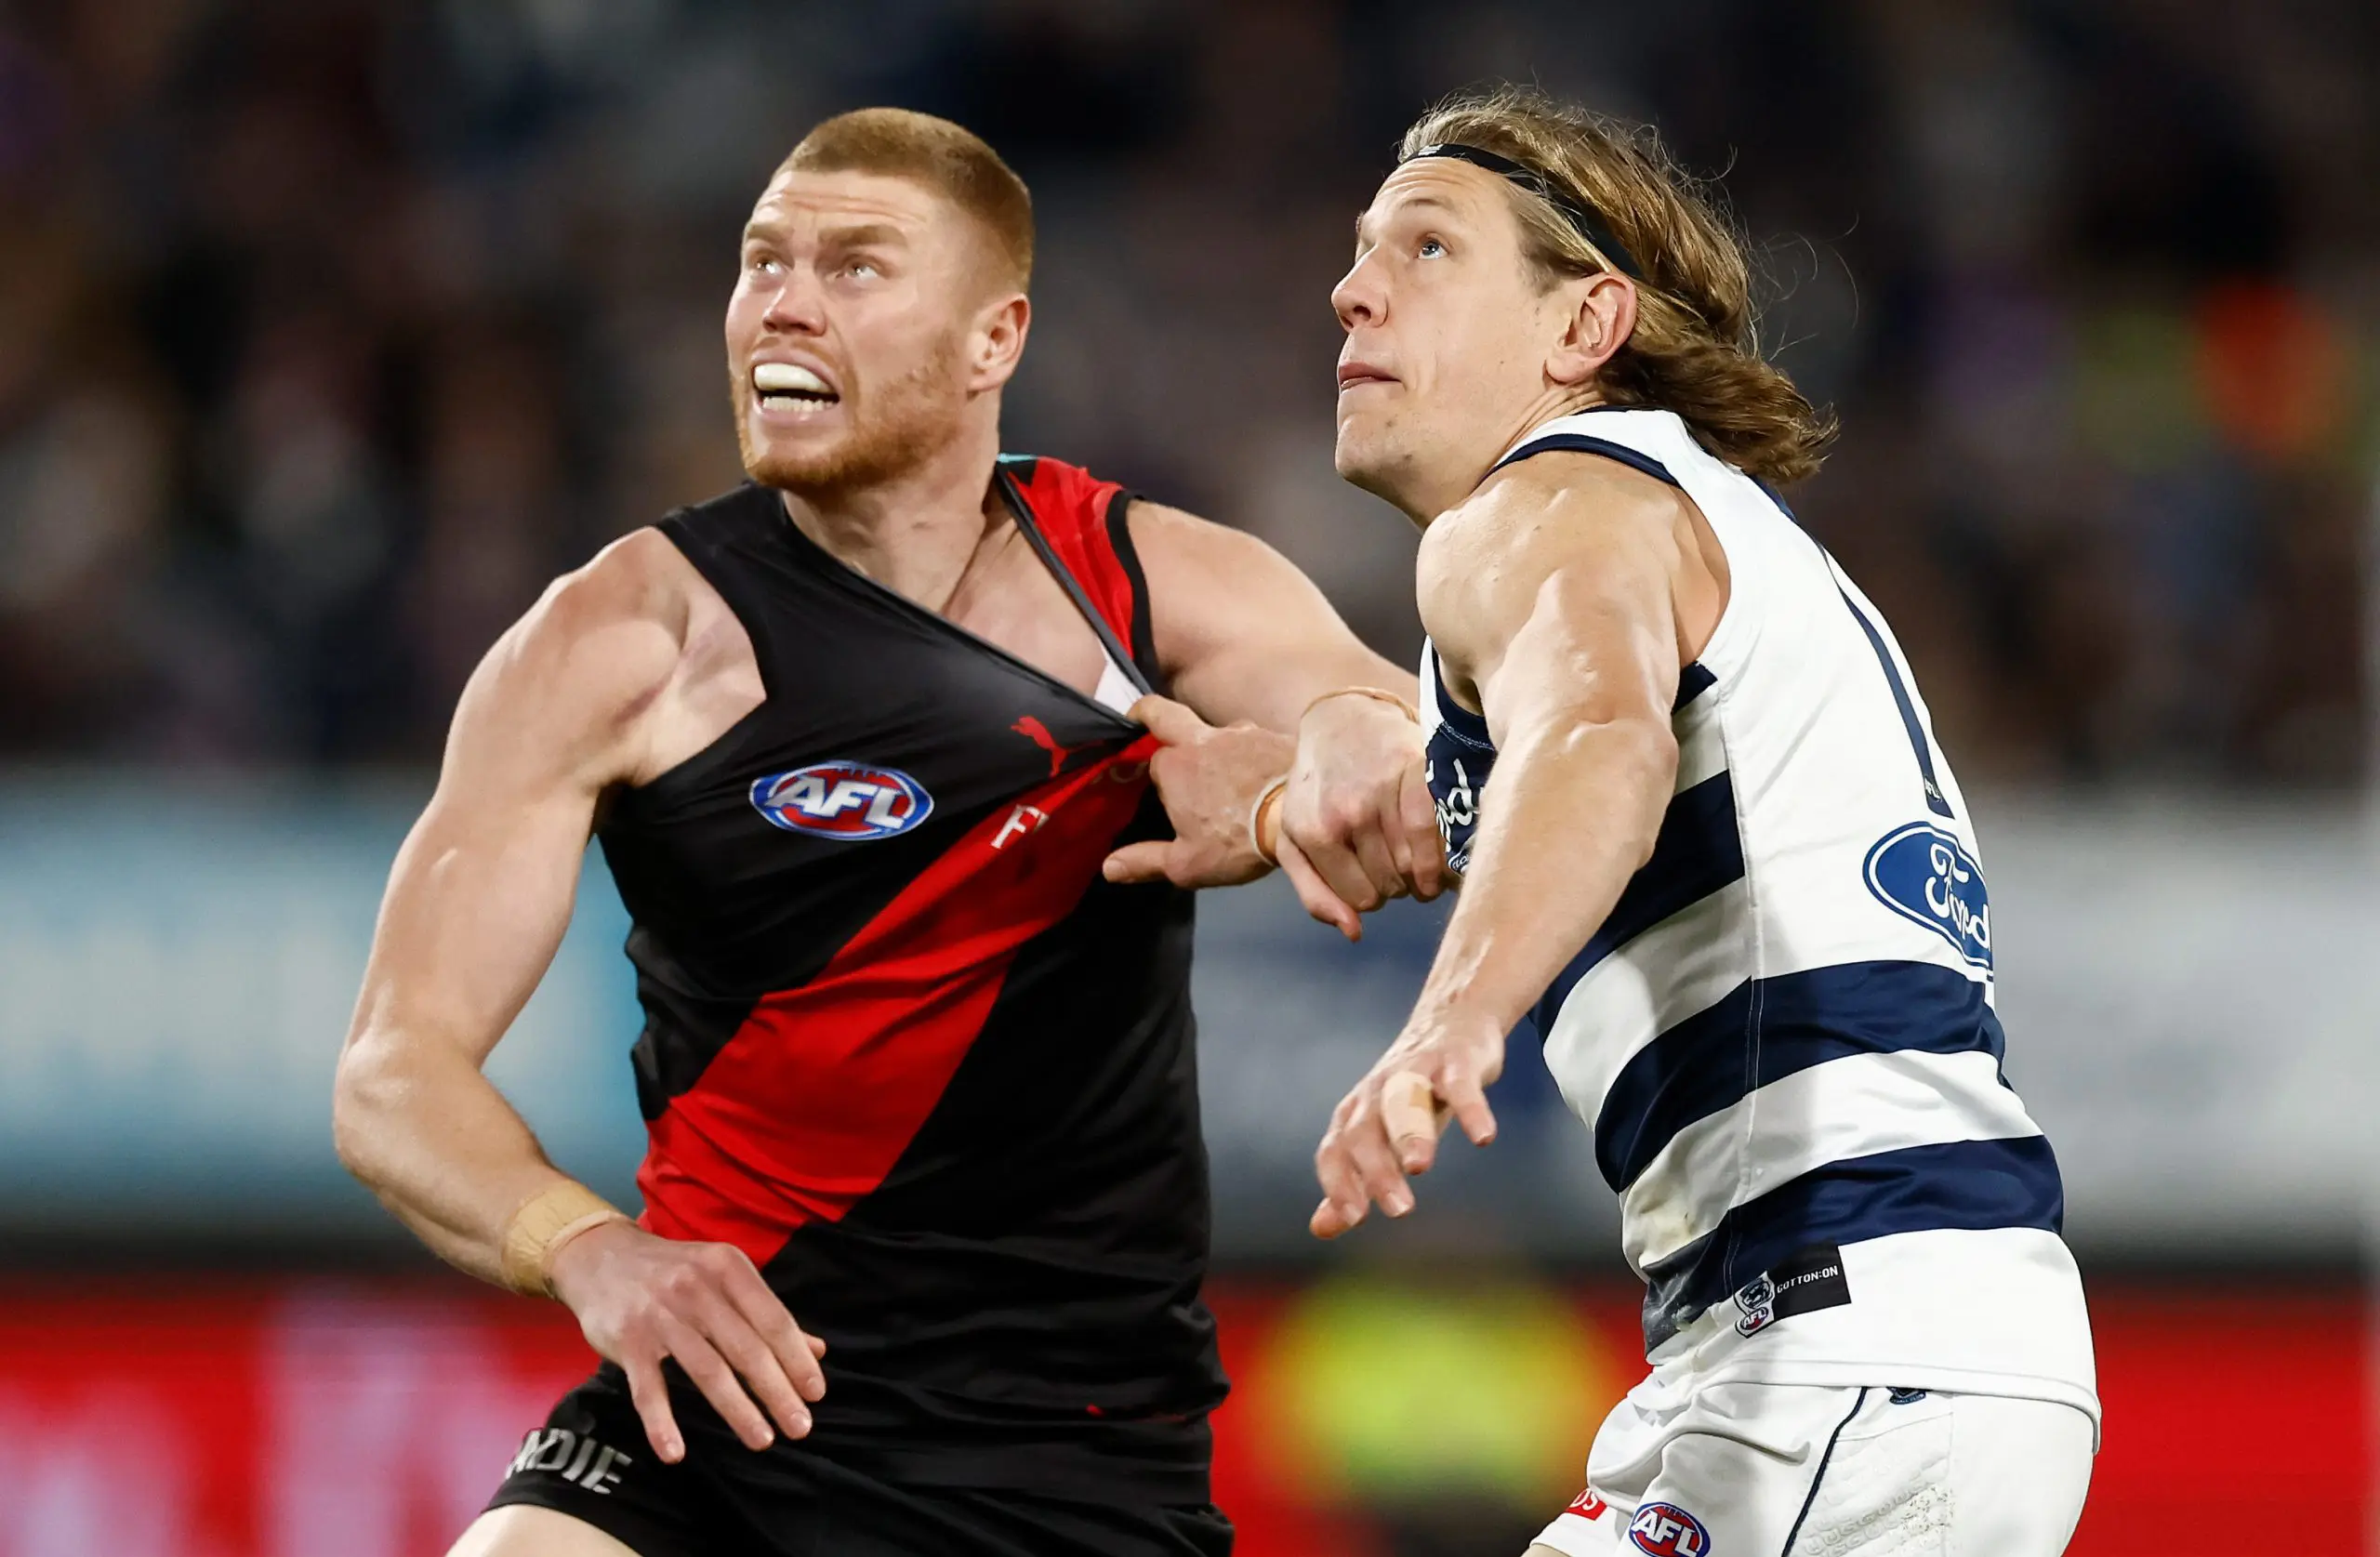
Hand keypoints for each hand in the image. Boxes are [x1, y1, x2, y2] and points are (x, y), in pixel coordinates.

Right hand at [547, 1220, 828, 1462]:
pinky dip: (661, 1423)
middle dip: (777, 1392)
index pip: (773, 1320)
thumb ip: (766, 1314)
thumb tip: (816, 1351)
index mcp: (728, 1268)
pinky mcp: (628, 1340)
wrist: (600, 1256)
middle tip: (800, 1428)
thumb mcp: (724, 1277)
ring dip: (738, 1410)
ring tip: (762, 1440)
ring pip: (707, 1370)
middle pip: (746, 1349)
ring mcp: (660, 1315)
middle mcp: (697, 1288)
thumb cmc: (675, 1272)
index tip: (815, 1395)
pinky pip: (647, 1390)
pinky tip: (675, 1453)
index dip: (797, 1360)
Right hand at [1102, 695, 1291, 889]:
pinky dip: (1249, 754)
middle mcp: (1203, 738)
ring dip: (1212, 746)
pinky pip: (1253, 740)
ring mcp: (1242, 732)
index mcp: (1173, 765)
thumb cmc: (1237, 842)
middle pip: (1164, 713)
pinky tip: (1259, 776)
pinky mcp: (1273, 735)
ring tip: (1224, 775)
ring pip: (1215, 730)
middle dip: (1149, 715)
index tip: (1154, 789)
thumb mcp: (1186, 864)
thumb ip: (1144, 862)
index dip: (1151, 776)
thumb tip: (1108, 866)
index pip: (1151, 761)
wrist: (1304, 820)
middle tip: (1144, 723)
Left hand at [1278, 692, 1444, 940]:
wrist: (1339, 721)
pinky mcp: (1412, 770)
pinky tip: (1437, 864)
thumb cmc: (1317, 790)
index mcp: (1312, 832)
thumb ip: (1315, 893)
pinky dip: (1437, 857)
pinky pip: (1431, 830)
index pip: (1362, 899)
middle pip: (1392, 885)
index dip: (1373, 894)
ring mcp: (1380, 791)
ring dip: (1420, 874)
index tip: (1374, 877)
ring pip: (1414, 866)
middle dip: (1397, 883)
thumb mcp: (1295, 842)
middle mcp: (1344, 813)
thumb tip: (1353, 931)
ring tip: (1414, 861)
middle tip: (1394, 863)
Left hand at [1310, 1007, 1504, 1238]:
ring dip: (1409, 1133)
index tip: (1355, 1219)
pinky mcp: (1454, 1061)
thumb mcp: (1383, 1139)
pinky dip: (1471, 1108)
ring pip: (1404, 1102)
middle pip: (1365, 1132)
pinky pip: (1461, 1084)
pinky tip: (1484, 1137)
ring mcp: (1415, 1072)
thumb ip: (1353, 1182)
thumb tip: (1321, 1227)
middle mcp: (1378, 1092)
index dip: (1340, 1183)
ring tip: (1418, 1167)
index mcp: (1356, 1115)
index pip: (1335, 1151)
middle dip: (1377, 1170)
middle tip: (1399, 1209)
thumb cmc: (1413, 1094)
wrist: (1452, 1023)